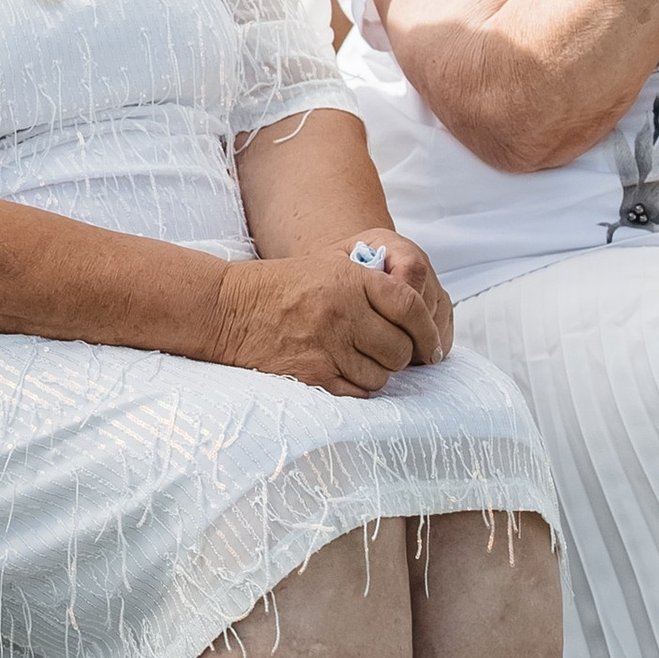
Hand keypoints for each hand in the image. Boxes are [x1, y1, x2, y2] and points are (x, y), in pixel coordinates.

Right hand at [209, 243, 446, 398]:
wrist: (226, 309)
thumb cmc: (282, 286)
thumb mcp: (328, 265)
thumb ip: (373, 283)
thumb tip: (419, 315)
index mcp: (350, 279)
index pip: (411, 306)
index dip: (428, 330)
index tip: (432, 344)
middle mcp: (342, 312)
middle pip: (400, 349)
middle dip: (400, 355)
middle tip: (387, 351)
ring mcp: (326, 346)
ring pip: (382, 376)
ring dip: (377, 372)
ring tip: (356, 358)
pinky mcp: (312, 375)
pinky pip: (357, 392)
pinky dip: (357, 386)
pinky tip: (341, 371)